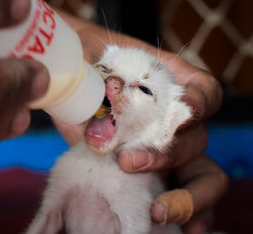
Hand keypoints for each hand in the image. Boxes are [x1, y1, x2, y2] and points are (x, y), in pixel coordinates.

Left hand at [55, 12, 227, 231]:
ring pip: (200, 173)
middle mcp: (175, 118)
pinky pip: (182, 192)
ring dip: (185, 195)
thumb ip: (101, 73)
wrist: (71, 82)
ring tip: (158, 212)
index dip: (199, 104)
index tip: (181, 113)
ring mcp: (167, 147)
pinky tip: (176, 226)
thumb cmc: (86, 64)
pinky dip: (186, 211)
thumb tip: (99, 97)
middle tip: (129, 163)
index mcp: (171, 83)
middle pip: (197, 140)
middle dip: (169, 155)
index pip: (205, 92)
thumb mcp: (92, 60)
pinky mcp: (154, 170)